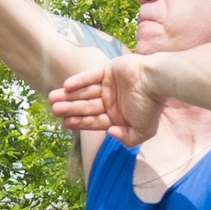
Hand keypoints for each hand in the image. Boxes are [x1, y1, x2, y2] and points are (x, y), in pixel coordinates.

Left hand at [48, 55, 164, 145]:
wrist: (156, 80)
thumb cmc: (151, 106)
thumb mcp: (144, 131)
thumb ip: (128, 138)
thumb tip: (110, 132)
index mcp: (117, 117)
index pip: (94, 121)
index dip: (79, 122)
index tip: (64, 123)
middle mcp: (111, 102)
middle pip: (86, 107)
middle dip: (70, 109)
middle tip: (54, 110)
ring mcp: (109, 86)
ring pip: (85, 92)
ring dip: (69, 96)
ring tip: (53, 98)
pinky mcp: (108, 70)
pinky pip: (90, 76)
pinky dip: (78, 81)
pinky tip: (66, 86)